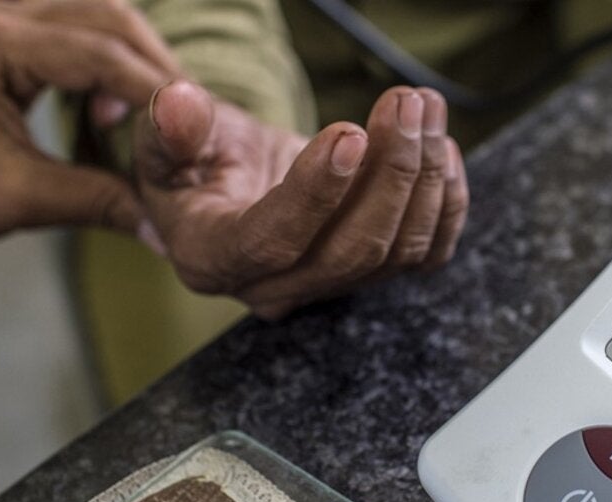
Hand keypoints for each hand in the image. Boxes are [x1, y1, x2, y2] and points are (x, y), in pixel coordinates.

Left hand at [0, 0, 180, 254]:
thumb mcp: (18, 200)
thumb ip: (98, 201)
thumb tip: (165, 229)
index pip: (102, 54)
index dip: (156, 92)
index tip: (195, 131)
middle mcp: (1, 18)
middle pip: (110, 18)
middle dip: (156, 66)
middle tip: (189, 120)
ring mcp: (4, 23)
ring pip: (100, 17)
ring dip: (137, 60)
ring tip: (160, 115)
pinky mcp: (10, 40)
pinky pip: (79, 33)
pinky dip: (112, 62)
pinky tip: (121, 106)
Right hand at [134, 82, 469, 318]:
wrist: (227, 183)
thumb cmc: (195, 162)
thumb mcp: (165, 139)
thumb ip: (170, 127)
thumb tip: (178, 104)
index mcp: (213, 259)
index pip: (271, 240)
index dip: (316, 192)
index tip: (349, 132)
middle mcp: (274, 287)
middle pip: (350, 251)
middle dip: (390, 172)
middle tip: (403, 103)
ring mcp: (330, 287)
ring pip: (397, 251)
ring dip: (423, 174)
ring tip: (422, 106)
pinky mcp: (373, 274)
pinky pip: (427, 254)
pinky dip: (446, 202)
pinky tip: (441, 147)